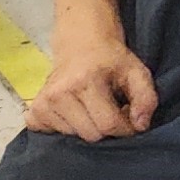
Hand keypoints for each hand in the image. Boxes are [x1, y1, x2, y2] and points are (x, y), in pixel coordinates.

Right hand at [26, 23, 158, 141]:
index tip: (130, 118)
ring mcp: (43, 104)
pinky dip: (66, 129)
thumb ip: (146, 97)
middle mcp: (59, 94)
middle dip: (107, 128)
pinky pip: (52, 135)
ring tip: (93, 107)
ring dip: (87, 127)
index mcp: (85, 81)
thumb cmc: (110, 58)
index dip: (125, 128)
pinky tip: (73, 112)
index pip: (108, 124)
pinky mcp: (34, 112)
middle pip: (90, 135)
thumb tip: (140, 126)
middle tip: (111, 110)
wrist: (80, 42)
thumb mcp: (136, 70)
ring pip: (73, 136)